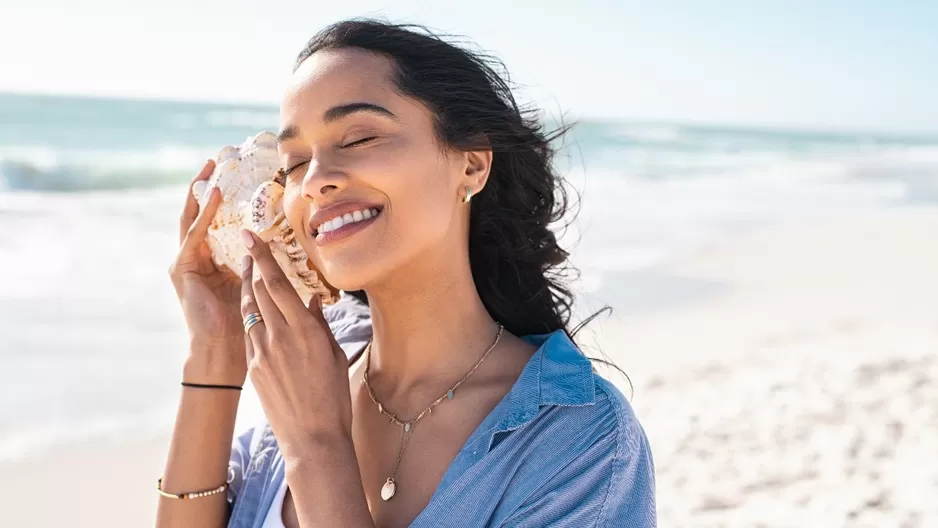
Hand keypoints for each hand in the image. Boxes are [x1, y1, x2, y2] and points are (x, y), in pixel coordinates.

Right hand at [169, 160, 245, 384]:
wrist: (225, 351)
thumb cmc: (245, 324)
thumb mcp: (256, 286)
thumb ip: (260, 267)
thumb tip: (281, 251)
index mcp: (215, 261)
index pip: (218, 222)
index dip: (225, 198)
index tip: (239, 174)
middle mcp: (197, 258)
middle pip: (200, 213)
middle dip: (206, 186)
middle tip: (217, 159)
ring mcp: (186, 262)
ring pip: (192, 217)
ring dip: (201, 191)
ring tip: (211, 167)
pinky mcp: (182, 267)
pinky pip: (195, 233)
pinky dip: (203, 213)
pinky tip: (213, 194)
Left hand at [239, 229, 352, 450]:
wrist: (312, 437)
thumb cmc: (332, 396)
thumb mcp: (333, 355)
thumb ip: (320, 324)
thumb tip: (313, 301)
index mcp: (304, 330)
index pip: (277, 284)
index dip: (262, 257)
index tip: (250, 236)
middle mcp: (279, 336)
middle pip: (259, 291)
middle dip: (253, 267)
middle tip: (248, 247)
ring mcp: (262, 352)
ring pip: (250, 310)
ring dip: (249, 290)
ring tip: (249, 276)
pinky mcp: (253, 368)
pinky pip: (250, 334)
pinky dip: (254, 318)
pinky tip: (258, 315)